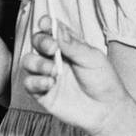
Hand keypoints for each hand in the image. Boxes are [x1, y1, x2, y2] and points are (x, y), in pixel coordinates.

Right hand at [21, 16, 128, 135]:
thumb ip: (73, 45)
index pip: (51, 29)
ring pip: (28, 61)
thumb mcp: (93, 59)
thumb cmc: (104, 82)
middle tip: (52, 48)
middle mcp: (55, 57)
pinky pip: (29, 83)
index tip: (46, 24)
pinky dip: (36, 81)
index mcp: (67, 45)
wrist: (107, 111)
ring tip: (54, 70)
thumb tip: (57, 30)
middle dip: (41, 42)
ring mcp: (48, 74)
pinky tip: (50, 83)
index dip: (46, 24)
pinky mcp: (43, 93)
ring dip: (38, 63)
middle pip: (37, 41)